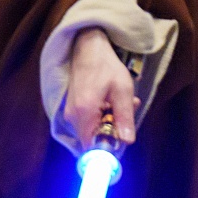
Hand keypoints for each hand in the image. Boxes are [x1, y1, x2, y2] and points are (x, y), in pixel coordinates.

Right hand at [61, 27, 138, 151]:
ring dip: (109, 123)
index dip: (107, 148)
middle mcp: (72, 116)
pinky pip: (87, 122)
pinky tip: (111, 102)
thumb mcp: (122, 90)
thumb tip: (127, 142)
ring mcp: (69, 113)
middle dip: (112, 132)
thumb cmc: (106, 66)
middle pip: (93, 139)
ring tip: (122, 103)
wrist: (87, 48)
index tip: (122, 138)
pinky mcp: (71, 109)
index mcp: (84, 113)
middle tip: (127, 112)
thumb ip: (124, 117)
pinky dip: (101, 117)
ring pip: (91, 131)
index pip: (91, 147)